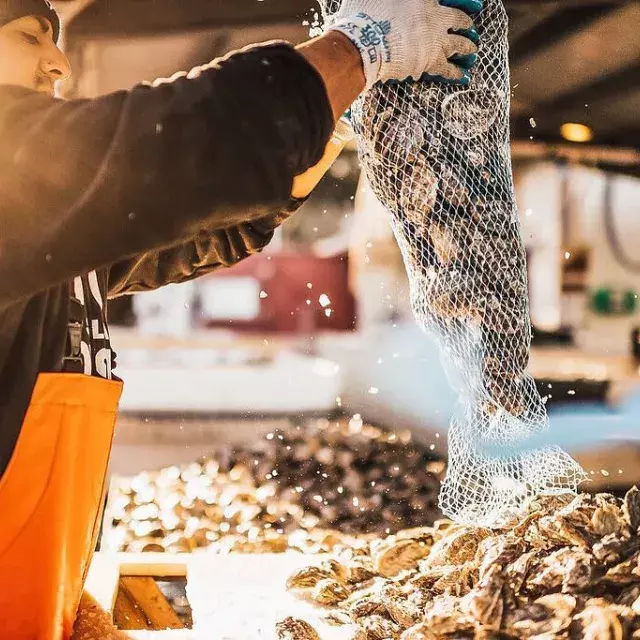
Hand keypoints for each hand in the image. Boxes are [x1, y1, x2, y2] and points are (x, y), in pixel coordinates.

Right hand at [326, 0, 480, 88]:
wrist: (365, 43)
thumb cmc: (365, 16)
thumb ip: (388, 0)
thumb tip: (388, 1)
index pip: (448, 2)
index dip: (459, 5)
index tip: (472, 6)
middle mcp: (434, 18)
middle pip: (458, 20)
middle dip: (466, 24)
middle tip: (471, 30)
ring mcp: (434, 40)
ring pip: (458, 44)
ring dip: (466, 48)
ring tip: (473, 52)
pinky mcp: (429, 62)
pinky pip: (447, 69)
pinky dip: (456, 73)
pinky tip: (464, 76)